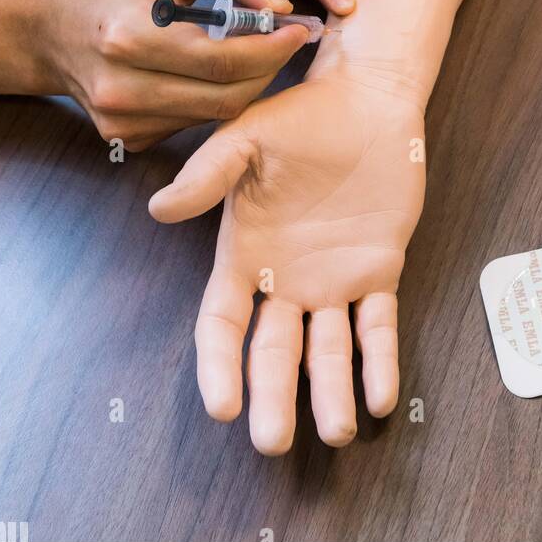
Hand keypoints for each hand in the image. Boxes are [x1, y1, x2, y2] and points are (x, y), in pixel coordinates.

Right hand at [45, 0, 310, 150]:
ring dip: (246, 86)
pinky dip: (214, 100)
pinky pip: (192, 125)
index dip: (272, 48)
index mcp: (129, 37)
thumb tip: (281, 6)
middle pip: (225, 96)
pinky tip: (211, 74)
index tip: (299, 29)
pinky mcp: (126, 139)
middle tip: (284, 42)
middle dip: (267, 69)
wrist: (51, 31)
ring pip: (214, 116)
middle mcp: (121, 88)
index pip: (223, 60)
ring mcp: (122, 122)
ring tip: (253, 52)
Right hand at [149, 71, 425, 451]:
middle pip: (274, 353)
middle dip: (272, 400)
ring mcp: (334, 280)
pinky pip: (379, 326)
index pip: (224, 325)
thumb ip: (208, 176)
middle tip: (273, 442)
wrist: (365, 99)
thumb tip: (159, 210)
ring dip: (331, 395)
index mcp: (245, 255)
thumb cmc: (301, 115)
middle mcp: (286, 279)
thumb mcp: (245, 139)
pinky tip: (382, 396)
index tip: (222, 406)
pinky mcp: (379, 269)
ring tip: (337, 432)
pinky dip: (380, 362)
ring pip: (329, 351)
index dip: (220, 367)